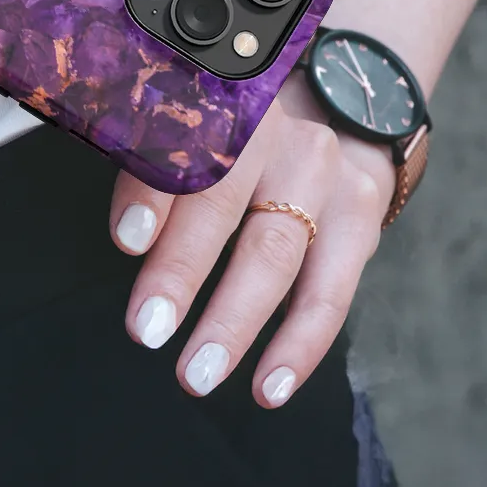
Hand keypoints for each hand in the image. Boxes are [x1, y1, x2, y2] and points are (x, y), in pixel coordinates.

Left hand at [109, 74, 395, 403]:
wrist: (333, 108)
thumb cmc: (232, 132)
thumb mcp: (190, 129)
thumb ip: (154, 168)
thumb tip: (131, 237)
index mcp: (223, 99)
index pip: (182, 144)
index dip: (153, 191)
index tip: (127, 240)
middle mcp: (275, 129)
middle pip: (224, 199)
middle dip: (182, 269)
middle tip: (147, 329)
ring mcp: (323, 172)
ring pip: (276, 252)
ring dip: (234, 319)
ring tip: (197, 372)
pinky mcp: (359, 213)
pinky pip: (330, 291)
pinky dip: (299, 344)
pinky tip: (267, 386)